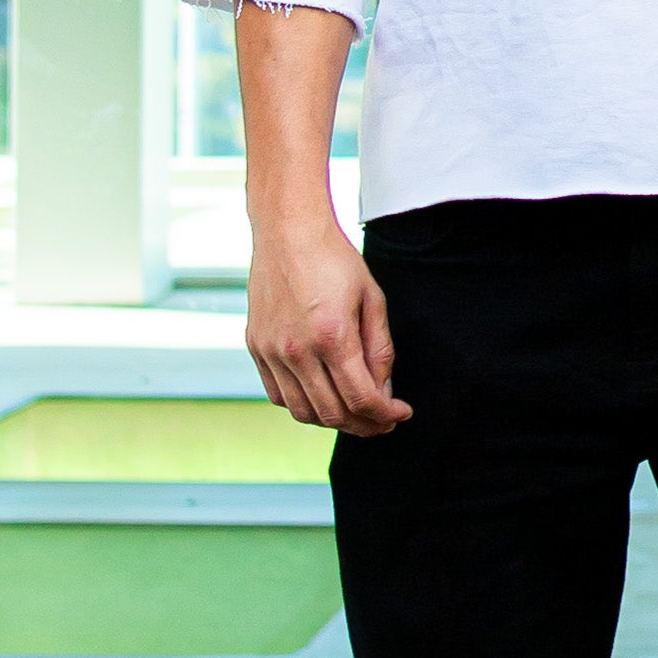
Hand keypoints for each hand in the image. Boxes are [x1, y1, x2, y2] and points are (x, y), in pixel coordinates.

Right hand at [248, 211, 407, 434]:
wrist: (288, 232)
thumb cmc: (334, 259)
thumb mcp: (372, 299)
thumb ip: (380, 349)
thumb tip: (383, 390)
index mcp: (332, 336)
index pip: (362, 398)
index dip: (386, 415)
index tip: (401, 413)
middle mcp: (297, 350)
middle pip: (334, 413)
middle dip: (365, 425)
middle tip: (383, 420)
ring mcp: (271, 351)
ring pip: (303, 412)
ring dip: (334, 421)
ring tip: (354, 412)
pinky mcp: (256, 347)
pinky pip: (279, 395)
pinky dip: (303, 405)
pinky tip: (323, 396)